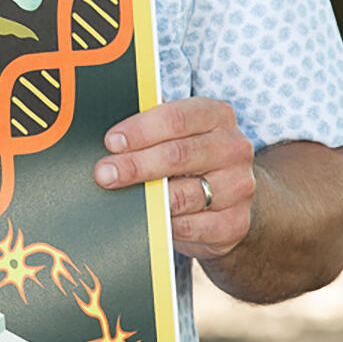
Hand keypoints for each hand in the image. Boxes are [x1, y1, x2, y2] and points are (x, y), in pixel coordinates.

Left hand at [93, 97, 255, 260]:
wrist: (230, 197)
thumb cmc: (191, 157)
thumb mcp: (179, 132)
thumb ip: (151, 126)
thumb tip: (112, 134)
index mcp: (217, 115)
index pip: (176, 118)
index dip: (140, 130)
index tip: (112, 142)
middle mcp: (233, 148)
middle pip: (177, 155)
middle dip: (135, 165)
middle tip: (104, 173)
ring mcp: (238, 186)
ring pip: (183, 194)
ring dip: (147, 198)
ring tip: (121, 199)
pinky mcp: (234, 223)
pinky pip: (191, 226)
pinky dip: (165, 224)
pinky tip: (148, 220)